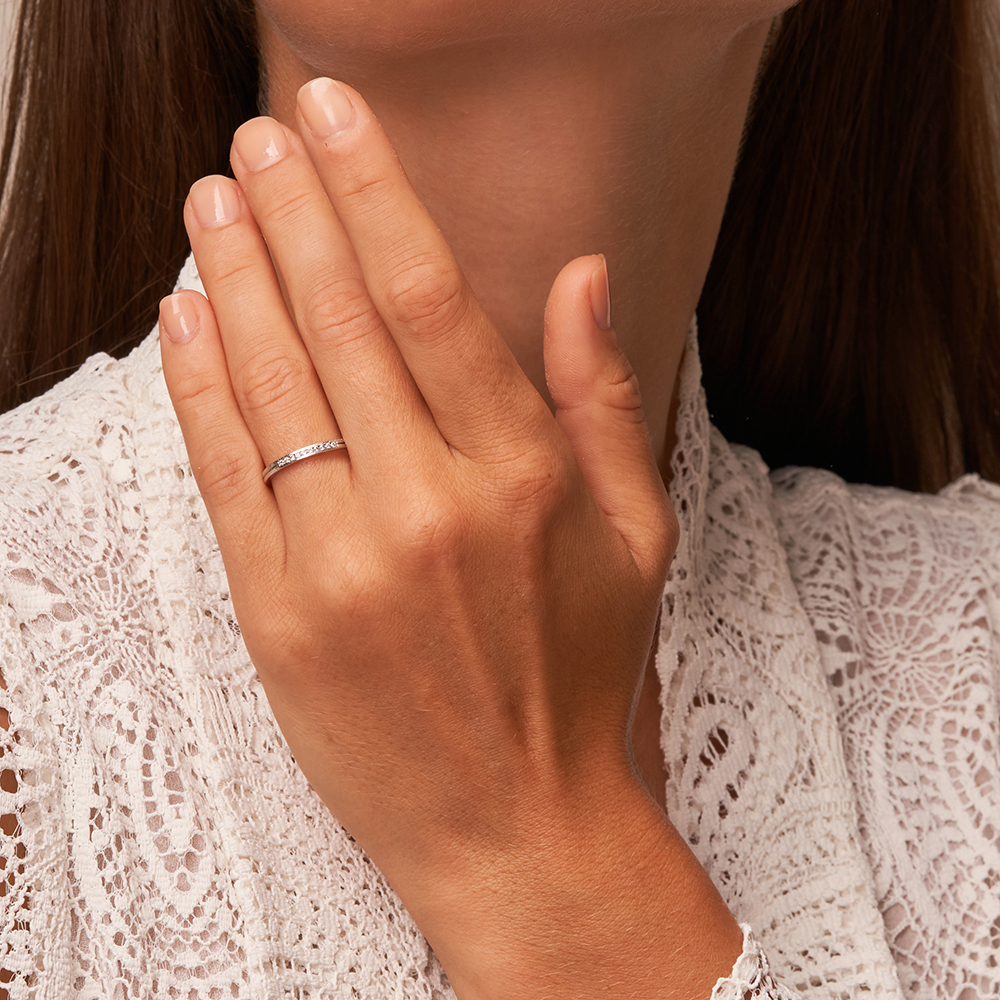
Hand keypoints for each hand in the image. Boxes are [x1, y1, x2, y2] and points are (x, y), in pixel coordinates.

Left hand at [159, 78, 739, 999]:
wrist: (517, 825)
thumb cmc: (581, 677)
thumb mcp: (636, 532)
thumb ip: (602, 395)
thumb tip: (585, 275)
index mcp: (522, 476)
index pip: (429, 296)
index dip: (373, 192)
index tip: (334, 119)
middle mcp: (428, 506)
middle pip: (339, 321)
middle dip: (290, 211)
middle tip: (257, 138)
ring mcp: (343, 562)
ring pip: (271, 385)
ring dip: (232, 279)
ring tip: (210, 201)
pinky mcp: (279, 615)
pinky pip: (224, 475)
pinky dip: (197, 386)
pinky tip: (185, 316)